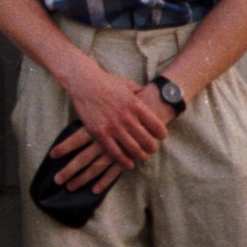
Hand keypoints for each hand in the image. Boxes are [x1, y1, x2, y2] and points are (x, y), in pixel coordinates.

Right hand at [53, 66, 169, 180]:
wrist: (83, 82)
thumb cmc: (107, 82)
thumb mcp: (128, 84)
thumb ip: (140, 93)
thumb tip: (150, 96)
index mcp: (136, 105)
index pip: (157, 126)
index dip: (162, 134)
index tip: (160, 137)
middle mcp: (126, 117)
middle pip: (147, 141)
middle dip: (152, 148)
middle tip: (151, 149)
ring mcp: (113, 126)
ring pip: (133, 149)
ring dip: (141, 156)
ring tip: (142, 157)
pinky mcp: (100, 133)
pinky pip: (115, 152)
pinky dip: (124, 161)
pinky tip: (128, 163)